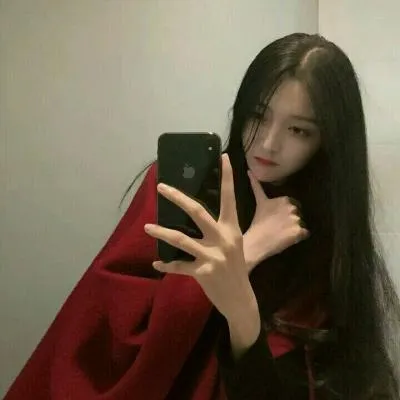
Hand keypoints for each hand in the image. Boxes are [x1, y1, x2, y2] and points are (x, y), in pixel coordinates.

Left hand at [144, 154, 258, 323]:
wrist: (241, 299)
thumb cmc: (236, 268)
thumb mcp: (233, 243)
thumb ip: (219, 229)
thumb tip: (197, 214)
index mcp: (232, 228)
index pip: (230, 198)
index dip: (227, 177)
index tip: (223, 157)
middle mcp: (223, 239)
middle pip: (197, 212)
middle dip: (178, 197)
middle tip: (161, 187)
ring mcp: (213, 256)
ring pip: (181, 239)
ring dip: (162, 232)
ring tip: (147, 228)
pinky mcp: (203, 273)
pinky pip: (179, 266)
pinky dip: (166, 265)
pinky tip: (157, 263)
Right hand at [243, 170, 308, 271]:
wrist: (256, 242)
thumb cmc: (257, 223)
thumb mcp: (259, 202)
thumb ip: (256, 185)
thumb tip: (249, 170)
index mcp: (284, 199)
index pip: (293, 204)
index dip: (285, 213)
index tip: (276, 219)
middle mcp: (292, 207)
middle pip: (298, 214)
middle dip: (291, 220)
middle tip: (278, 227)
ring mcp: (296, 219)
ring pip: (302, 224)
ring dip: (295, 229)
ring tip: (281, 234)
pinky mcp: (299, 232)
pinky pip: (305, 234)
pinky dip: (299, 237)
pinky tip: (288, 239)